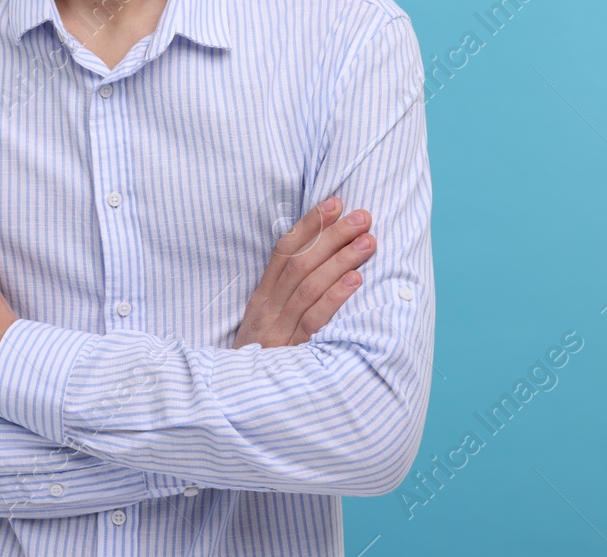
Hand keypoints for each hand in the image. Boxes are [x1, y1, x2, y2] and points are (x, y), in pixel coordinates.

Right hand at [232, 196, 374, 349]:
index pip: (284, 251)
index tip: (334, 203)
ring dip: (341, 259)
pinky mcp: (291, 352)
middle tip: (363, 216)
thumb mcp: (266, 325)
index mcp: (261, 298)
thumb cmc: (262, 361)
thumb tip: (320, 261)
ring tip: (368, 241)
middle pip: (300, 262)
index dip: (309, 224)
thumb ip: (286, 296)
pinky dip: (335, 296)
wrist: (237, 404)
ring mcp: (278, 330)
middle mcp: (268, 309)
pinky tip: (356, 280)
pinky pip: (314, 319)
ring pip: (309, 285)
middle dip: (333, 235)